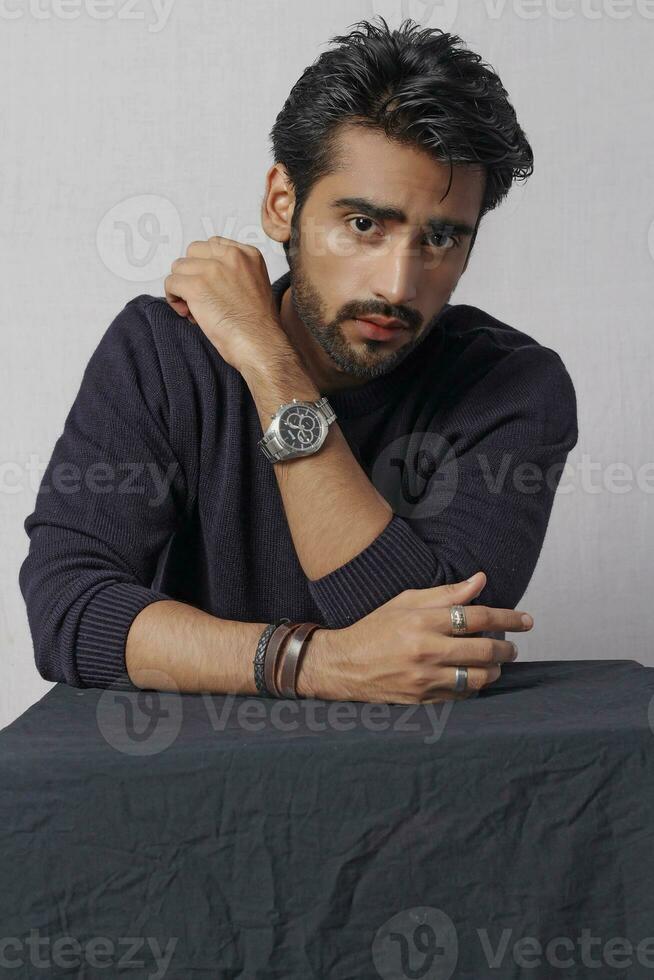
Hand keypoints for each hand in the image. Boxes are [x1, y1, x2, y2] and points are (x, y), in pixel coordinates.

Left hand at [163, 236, 289, 372]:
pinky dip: (173, 298)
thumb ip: (234, 273)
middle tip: (199, 297)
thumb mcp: (255, 286)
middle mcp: (232, 256)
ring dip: (181, 288)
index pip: (213, 244)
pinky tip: (187, 313)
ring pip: (178, 267)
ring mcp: (213, 269)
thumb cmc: (257, 326)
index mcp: (248, 254)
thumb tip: (205, 277)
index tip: (209, 285)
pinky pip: (171, 283)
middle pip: (192, 252)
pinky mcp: (197, 285)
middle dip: (191, 273)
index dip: (205, 265)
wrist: (260, 344)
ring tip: (193, 309)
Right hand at [297, 571, 532, 703]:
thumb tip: (481, 580)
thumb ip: (446, 594)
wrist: (343, 665)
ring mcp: (424, 678)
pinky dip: (474, 686)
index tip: (526, 620)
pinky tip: (473, 677)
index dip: (508, 617)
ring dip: (494, 669)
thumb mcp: (406, 602)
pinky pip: (462, 695)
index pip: (477, 616)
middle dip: (506, 647)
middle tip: (511, 646)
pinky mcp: (423, 699)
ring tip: (495, 663)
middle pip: (484, 649)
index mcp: (423, 621)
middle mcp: (426, 650)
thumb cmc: (375, 628)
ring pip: (478, 677)